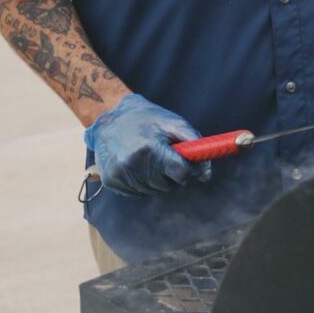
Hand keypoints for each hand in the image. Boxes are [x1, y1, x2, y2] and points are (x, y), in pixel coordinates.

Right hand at [84, 93, 210, 195]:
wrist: (108, 120)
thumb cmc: (146, 119)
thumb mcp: (171, 122)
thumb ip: (193, 142)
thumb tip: (206, 173)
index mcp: (149, 147)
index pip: (180, 173)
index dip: (188, 170)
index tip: (189, 165)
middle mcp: (132, 164)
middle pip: (168, 185)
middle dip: (171, 173)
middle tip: (165, 156)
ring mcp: (120, 175)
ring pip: (153, 191)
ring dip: (157, 179)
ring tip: (149, 158)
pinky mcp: (111, 182)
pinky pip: (138, 193)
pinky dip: (142, 182)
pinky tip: (136, 165)